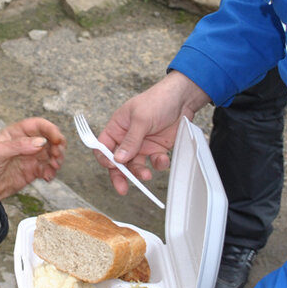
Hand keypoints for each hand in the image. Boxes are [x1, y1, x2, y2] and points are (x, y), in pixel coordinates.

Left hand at [0, 117, 65, 216]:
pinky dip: (52, 172)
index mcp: (16, 133)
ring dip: (57, 159)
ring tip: (54, 167)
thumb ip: (19, 146)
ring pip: (52, 154)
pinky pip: (48, 169)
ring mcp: (30, 157)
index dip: (50, 130)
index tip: (57, 139)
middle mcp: (26, 143)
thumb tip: (40, 142)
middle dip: (57, 146)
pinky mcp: (33, 171)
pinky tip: (48, 177)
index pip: (38, 125)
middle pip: (49, 139)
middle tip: (57, 155)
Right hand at [96, 72, 209, 194]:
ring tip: (146, 174)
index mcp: (117, 127)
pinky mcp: (157, 149)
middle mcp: (127, 138)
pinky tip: (162, 159)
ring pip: (135, 165)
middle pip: (118, 161)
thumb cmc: (158, 100)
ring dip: (139, 172)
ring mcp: (142, 145)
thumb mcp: (141, 119)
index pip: (103, 146)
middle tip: (122, 188)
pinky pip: (153, 163)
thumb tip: (118, 159)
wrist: (183, 99)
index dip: (105, 158)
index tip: (112, 165)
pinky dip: (157, 164)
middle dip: (120, 175)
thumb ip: (131, 140)